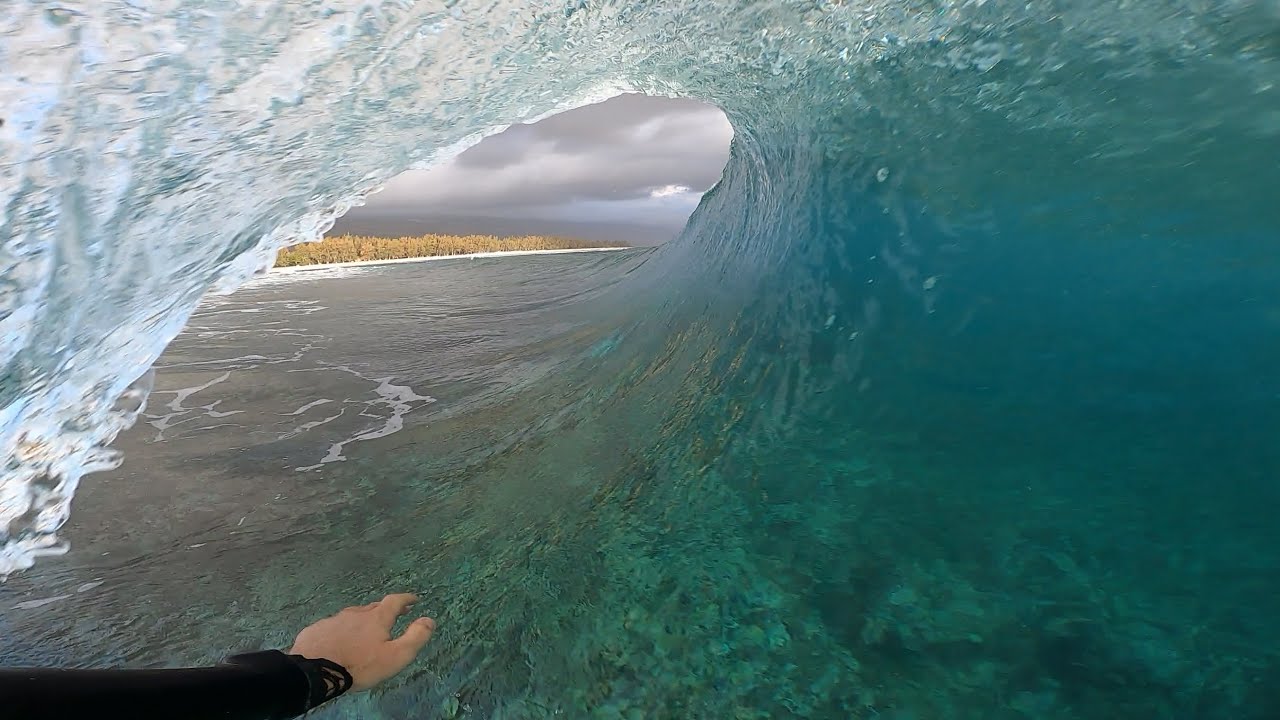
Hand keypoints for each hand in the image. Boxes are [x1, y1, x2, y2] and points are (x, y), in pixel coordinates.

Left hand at [289, 593, 435, 690]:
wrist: (314, 671)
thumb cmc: (360, 665)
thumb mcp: (396, 656)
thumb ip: (415, 637)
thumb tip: (429, 619)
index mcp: (376, 618)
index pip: (395, 601)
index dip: (406, 599)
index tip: (414, 599)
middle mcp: (356, 613)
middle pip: (373, 607)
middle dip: (385, 609)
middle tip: (392, 615)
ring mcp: (334, 620)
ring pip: (352, 616)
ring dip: (362, 619)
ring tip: (365, 629)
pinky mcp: (316, 630)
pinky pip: (333, 626)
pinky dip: (341, 630)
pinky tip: (338, 640)